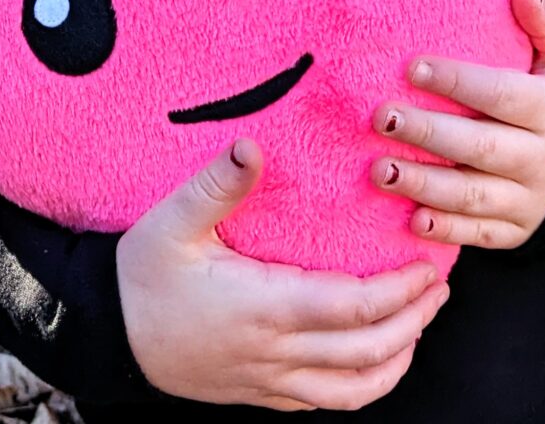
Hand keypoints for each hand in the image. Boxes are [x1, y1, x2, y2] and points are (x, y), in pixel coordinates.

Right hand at [116, 138, 448, 410]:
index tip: (428, 267)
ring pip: (353, 390)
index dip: (400, 291)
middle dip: (414, 321)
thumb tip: (252, 146)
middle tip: (439, 290)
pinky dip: (361, 388)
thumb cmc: (140, 275)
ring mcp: (267, 380)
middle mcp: (274, 351)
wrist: (105, 334)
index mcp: (263, 306)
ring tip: (419, 327)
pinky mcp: (257, 394)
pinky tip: (371, 363)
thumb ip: (216, 185)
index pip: (353, 308)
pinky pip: (323, 404)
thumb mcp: (170, 223)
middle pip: (367, 351)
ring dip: (396, 360)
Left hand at [370, 0, 544, 248]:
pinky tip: (412, 220)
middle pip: (481, 146)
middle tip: (382, 117)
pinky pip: (480, 234)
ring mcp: (531, 199)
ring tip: (380, 169)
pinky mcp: (517, 229)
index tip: (412, 66)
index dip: (458, 81)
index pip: (502, 94)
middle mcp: (544, 158)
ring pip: (473, 194)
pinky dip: (447, 231)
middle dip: (429, 133)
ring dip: (425, 185)